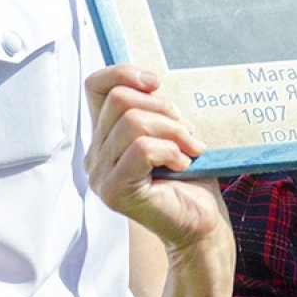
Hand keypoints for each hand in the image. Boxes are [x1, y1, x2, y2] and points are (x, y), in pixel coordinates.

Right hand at [85, 65, 229, 252]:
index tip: (155, 82)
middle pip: (120, 100)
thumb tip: (148, 82)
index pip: (95, 86)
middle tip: (187, 134)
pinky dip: (170, 151)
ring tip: (188, 151)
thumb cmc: (189, 178)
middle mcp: (94, 155)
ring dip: (173, 132)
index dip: (123, 73)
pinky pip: (142, 149)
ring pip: (133, 123)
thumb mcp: (172, 131)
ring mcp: (100, 175)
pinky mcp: (115, 191)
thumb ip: (154, 109)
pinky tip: (181, 165)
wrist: (202, 223)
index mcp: (105, 136)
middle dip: (163, 109)